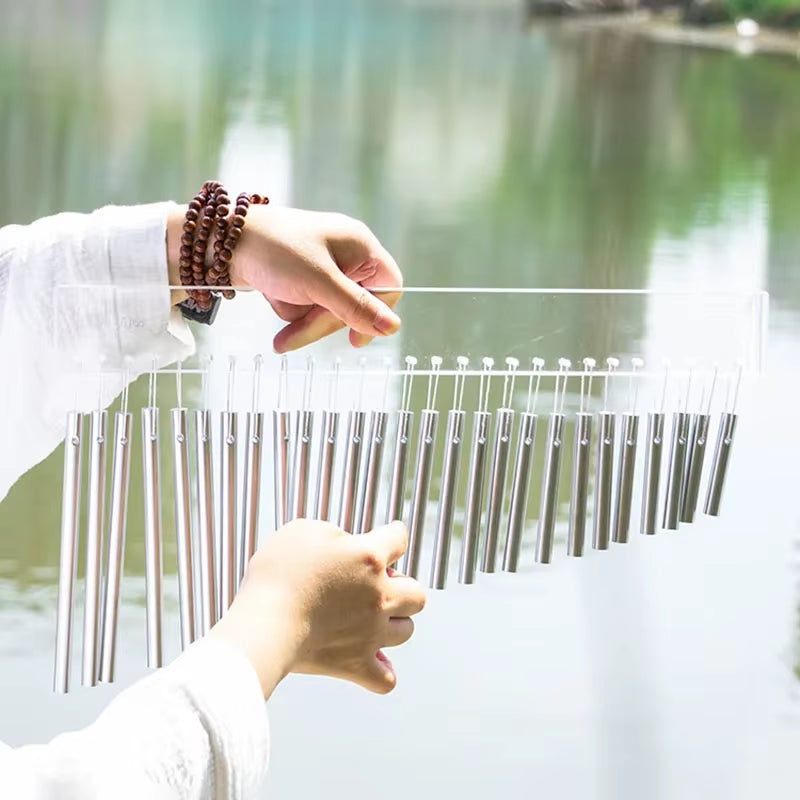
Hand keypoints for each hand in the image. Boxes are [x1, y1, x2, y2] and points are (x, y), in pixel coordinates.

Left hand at [167, 204, 402, 352]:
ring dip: (304, 321)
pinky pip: (310, 307)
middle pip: (355, 306)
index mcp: (360, 245)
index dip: (376, 314)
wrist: (220, 243)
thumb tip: (393, 328)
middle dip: (322, 323)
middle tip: (293, 336)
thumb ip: (356, 307)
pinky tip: (274, 298)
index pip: (389, 287)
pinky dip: (292, 311)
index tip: (354, 339)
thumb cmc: (273, 250)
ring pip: (330, 311)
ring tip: (279, 322)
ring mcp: (324, 267)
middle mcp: (346, 255)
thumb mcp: (319, 282)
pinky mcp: (303, 277)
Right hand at [209, 520, 425, 698]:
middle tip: (375, 584)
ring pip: (407, 630)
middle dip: (401, 585)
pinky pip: (386, 679)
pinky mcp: (355, 664)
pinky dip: (381, 671)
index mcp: (369, 557)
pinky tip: (370, 659)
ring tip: (372, 617)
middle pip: (417, 593)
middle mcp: (379, 595)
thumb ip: (334, 535)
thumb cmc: (278, 572)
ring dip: (394, 622)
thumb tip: (345, 547)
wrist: (263, 623)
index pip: (399, 538)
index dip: (393, 534)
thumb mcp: (304, 530)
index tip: (389, 535)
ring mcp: (371, 633)